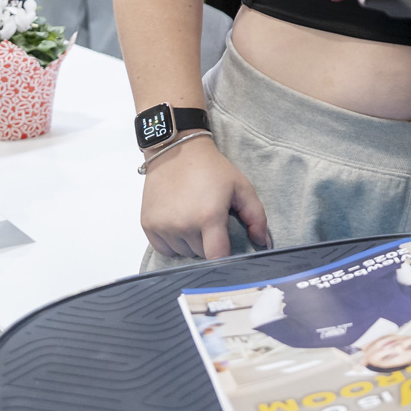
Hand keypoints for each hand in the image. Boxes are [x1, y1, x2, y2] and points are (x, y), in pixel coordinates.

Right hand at [141, 135, 271, 259]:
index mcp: (208, 217)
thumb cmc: (212, 169)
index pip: (217, 257)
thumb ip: (256, 217)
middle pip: (202, 254)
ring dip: (191, 242)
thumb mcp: (241, 187)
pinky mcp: (148, 225)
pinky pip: (164, 249)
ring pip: (184, 252)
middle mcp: (183, 225)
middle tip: (211, 221)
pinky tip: (179, 223)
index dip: (226, 259)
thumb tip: (262, 244)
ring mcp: (163, 226)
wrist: (177, 151)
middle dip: (210, 242)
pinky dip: (173, 242)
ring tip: (194, 218)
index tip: (229, 251)